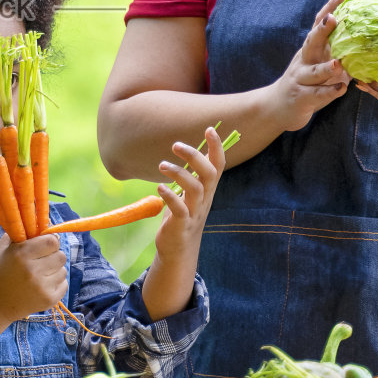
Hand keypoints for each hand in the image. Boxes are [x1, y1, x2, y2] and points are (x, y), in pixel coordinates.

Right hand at [0, 234, 66, 322]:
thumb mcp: (3, 250)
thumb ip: (22, 234)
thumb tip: (44, 225)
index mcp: (21, 253)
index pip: (53, 241)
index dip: (50, 242)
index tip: (45, 246)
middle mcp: (32, 270)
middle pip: (61, 256)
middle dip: (53, 256)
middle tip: (42, 261)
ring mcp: (41, 287)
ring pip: (63, 271)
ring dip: (54, 271)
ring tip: (39, 276)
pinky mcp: (48, 300)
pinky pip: (64, 285)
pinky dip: (56, 284)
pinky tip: (41, 286)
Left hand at [152, 126, 226, 262]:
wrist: (180, 248)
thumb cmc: (184, 214)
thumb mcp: (191, 192)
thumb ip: (194, 173)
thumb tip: (195, 149)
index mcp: (208, 188)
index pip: (218, 164)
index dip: (217, 147)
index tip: (210, 129)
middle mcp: (205, 198)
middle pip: (209, 174)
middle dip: (195, 157)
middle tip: (176, 145)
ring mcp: (195, 211)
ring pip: (195, 189)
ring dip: (179, 174)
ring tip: (162, 165)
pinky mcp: (182, 224)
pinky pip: (180, 209)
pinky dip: (171, 197)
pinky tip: (160, 188)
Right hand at [264, 0, 351, 132]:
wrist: (278, 106)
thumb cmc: (307, 82)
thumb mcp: (319, 63)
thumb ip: (337, 52)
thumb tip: (368, 39)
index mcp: (310, 48)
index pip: (319, 23)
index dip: (330, 7)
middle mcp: (304, 60)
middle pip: (311, 41)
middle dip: (322, 30)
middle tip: (334, 18)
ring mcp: (300, 79)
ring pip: (313, 72)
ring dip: (326, 68)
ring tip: (338, 63)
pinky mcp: (301, 97)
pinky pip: (315, 95)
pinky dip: (328, 92)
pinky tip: (341, 89)